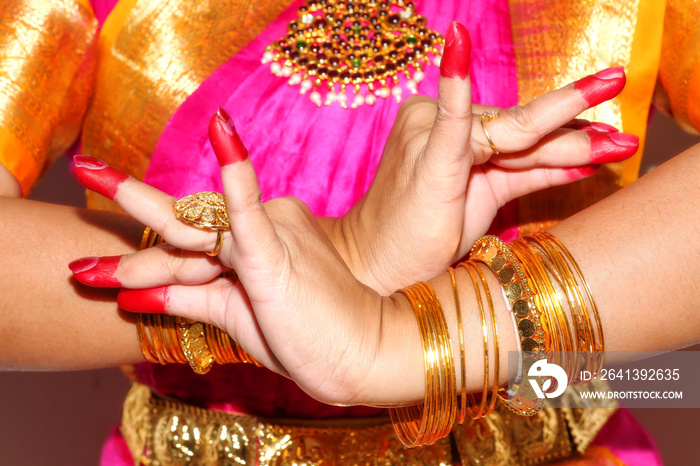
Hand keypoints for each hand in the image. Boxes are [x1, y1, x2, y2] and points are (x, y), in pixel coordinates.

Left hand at [71, 129, 397, 406]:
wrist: (363, 355)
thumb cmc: (310, 337)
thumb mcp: (237, 317)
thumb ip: (189, 299)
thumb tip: (137, 298)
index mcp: (257, 240)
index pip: (193, 241)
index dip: (145, 258)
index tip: (102, 270)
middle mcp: (261, 227)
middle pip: (187, 217)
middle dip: (131, 195)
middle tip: (84, 168)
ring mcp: (269, 236)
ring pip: (193, 228)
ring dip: (137, 209)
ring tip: (87, 172)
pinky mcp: (275, 254)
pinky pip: (246, 213)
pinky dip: (234, 176)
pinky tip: (221, 132)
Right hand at [335, 22, 636, 293]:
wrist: (379, 267)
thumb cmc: (426, 234)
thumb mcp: (489, 197)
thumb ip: (533, 174)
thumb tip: (587, 161)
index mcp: (455, 130)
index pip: (521, 129)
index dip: (570, 134)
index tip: (612, 141)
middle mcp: (440, 122)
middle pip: (522, 127)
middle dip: (577, 121)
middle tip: (620, 83)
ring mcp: (430, 134)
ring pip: (513, 134)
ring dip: (569, 137)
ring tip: (617, 138)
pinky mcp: (425, 155)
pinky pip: (449, 118)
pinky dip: (455, 83)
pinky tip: (457, 42)